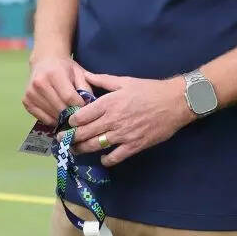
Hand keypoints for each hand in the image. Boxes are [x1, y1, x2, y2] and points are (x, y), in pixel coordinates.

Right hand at [23, 55, 91, 125]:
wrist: (44, 61)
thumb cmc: (65, 67)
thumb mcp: (79, 72)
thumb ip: (86, 88)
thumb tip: (90, 106)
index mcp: (54, 74)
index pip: (69, 97)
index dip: (79, 105)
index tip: (85, 107)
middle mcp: (39, 83)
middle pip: (60, 108)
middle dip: (72, 114)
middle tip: (79, 114)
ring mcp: (30, 93)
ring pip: (52, 115)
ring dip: (63, 118)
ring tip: (69, 114)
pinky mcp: (26, 101)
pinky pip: (43, 119)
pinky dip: (53, 120)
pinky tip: (59, 114)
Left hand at [68, 72, 195, 166]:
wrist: (175, 102)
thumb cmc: (149, 89)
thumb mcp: (125, 81)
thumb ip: (103, 80)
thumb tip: (86, 75)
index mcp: (109, 103)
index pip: (81, 116)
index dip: (70, 122)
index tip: (66, 123)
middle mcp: (113, 120)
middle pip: (84, 133)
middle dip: (69, 138)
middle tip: (61, 140)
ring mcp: (123, 134)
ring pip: (95, 146)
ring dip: (82, 150)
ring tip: (74, 150)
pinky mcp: (134, 145)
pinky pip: (114, 157)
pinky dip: (106, 160)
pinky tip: (102, 158)